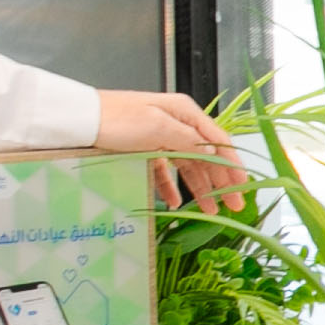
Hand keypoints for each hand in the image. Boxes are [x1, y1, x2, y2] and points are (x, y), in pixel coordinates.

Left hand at [97, 88, 245, 209]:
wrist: (81, 120)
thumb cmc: (118, 119)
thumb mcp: (158, 128)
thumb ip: (189, 142)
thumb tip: (214, 155)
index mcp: (185, 113)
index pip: (218, 142)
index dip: (233, 165)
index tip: (242, 187)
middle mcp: (177, 124)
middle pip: (206, 156)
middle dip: (221, 182)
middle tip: (233, 206)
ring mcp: (161, 137)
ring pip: (188, 166)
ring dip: (200, 188)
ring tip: (210, 211)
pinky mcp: (144, 149)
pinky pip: (164, 171)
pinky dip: (171, 187)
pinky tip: (175, 203)